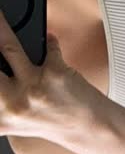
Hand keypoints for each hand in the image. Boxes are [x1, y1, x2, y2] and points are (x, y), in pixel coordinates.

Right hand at [0, 10, 88, 137]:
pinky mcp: (54, 73)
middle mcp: (12, 104)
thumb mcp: (14, 118)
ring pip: (7, 46)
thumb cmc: (49, 119)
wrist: (87, 127)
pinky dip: (50, 41)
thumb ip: (0, 99)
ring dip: (1, 26)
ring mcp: (33, 87)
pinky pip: (48, 45)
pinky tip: (49, 39)